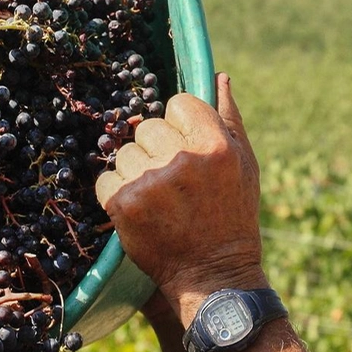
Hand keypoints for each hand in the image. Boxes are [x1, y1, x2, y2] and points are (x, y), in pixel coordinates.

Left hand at [96, 73, 267, 324]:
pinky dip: (117, 194)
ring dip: (136, 172)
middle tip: (173, 181)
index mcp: (215, 145)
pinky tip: (141, 211)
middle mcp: (183, 160)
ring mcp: (151, 182)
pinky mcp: (124, 204)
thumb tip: (217, 77)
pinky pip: (106, 179)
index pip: (178, 104)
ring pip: (125, 152)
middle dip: (156, 149)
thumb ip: (229, 118)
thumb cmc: (233, 216)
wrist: (213, 274)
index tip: (187, 150)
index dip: (180, 126)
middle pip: (148, 126)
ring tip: (159, 199)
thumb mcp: (245, 165)